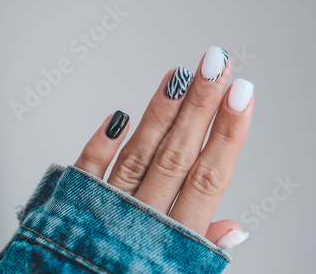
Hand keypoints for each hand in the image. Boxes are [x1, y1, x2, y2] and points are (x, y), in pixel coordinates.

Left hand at [74, 46, 253, 248]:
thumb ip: (204, 250)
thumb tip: (237, 228)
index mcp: (174, 241)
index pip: (210, 177)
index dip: (228, 134)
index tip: (243, 95)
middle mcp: (143, 221)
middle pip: (179, 154)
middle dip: (201, 106)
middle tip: (217, 64)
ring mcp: (106, 211)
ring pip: (140, 154)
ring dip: (161, 112)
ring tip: (179, 75)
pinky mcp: (72, 207)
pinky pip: (87, 172)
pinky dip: (101, 143)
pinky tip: (119, 115)